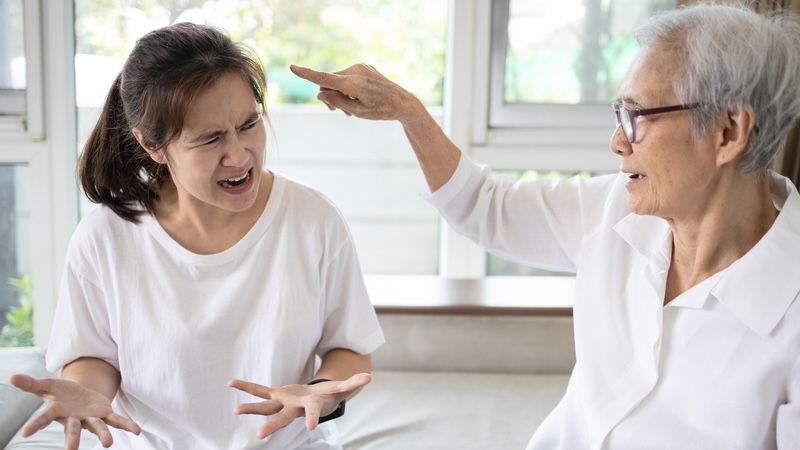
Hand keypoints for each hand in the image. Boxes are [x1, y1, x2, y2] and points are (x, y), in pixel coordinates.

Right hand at [8, 374, 140, 449]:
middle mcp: (73, 419)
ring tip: (108, 444)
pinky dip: (126, 425)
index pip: (43, 418)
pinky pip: (117, 420)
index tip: (24, 433)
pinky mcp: (104, 413)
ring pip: (97, 427)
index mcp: (56, 411)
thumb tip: (11, 377)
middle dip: (71, 439)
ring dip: (103, 435)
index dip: (34, 425)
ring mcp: (90, 418)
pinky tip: (137, 431)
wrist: (78, 395)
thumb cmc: (60, 393)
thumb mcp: (46, 386)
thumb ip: (30, 384)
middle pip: (71, 429)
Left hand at [228, 373, 371, 438]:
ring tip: (235, 411)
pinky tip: (231, 383)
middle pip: (282, 418)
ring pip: (266, 407)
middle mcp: (294, 409)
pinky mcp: (276, 394)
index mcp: (311, 407)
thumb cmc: (329, 396)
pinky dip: (246, 386)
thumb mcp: (341, 389)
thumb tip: (370, 377)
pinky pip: (259, 390)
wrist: (315, 402)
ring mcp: (283, 403)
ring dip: (251, 409)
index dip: (312, 419)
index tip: (310, 428)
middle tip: (259, 435)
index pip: (313, 414)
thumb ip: (353, 383)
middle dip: (272, 426)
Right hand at [289, 64, 423, 124]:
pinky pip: (346, 76)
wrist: (403, 102)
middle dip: (328, 96)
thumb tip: (319, 93)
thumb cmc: (381, 111)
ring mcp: (360, 67)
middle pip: (328, 81)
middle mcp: (355, 70)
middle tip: (337, 112)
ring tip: (349, 109)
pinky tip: (355, 98)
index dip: (306, 74)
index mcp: (353, 83)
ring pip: (336, 79)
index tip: (292, 67)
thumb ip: (337, 102)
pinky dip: (346, 87)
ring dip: (338, 93)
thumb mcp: (357, 112)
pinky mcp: (364, 67)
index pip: (324, 78)